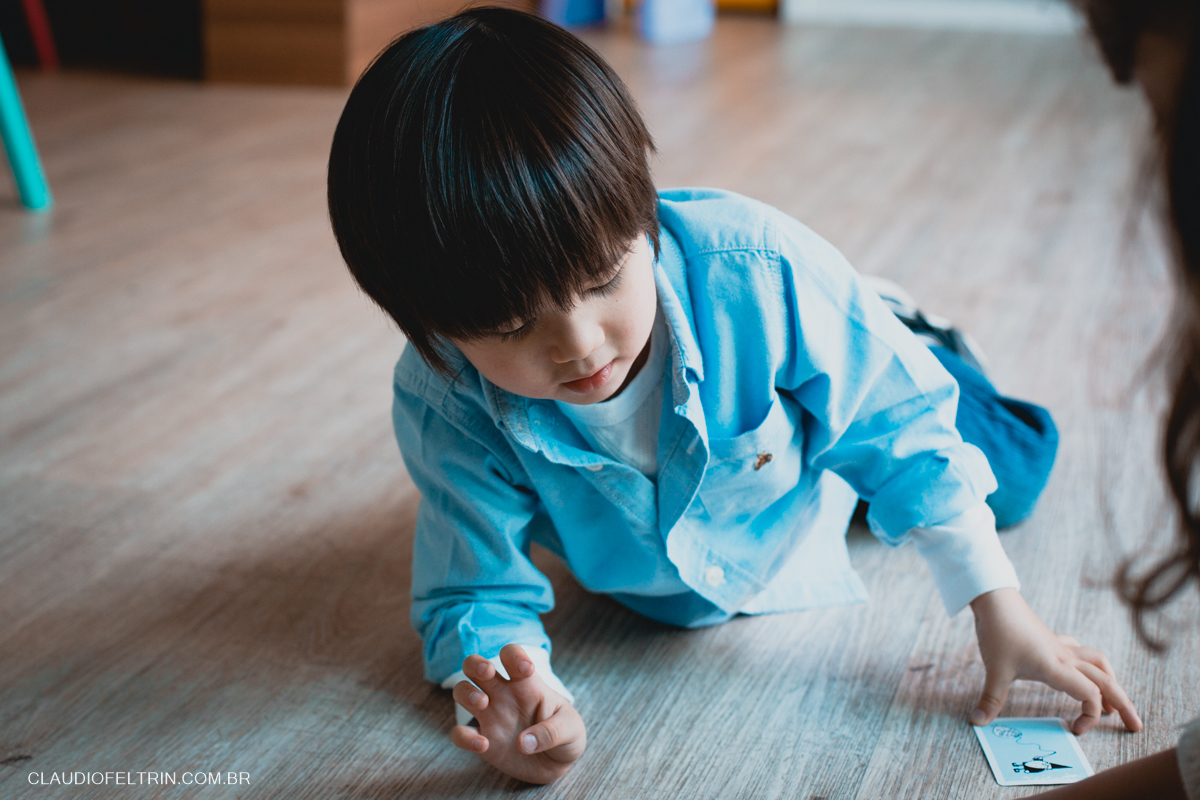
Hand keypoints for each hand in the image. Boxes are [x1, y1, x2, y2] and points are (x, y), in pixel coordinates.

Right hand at [450, 644, 585, 783]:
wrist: (558, 766)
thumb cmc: (566, 738)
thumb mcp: (571, 731)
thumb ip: (551, 733)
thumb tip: (524, 743)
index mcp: (527, 684)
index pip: (511, 655)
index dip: (514, 655)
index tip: (526, 670)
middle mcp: (504, 695)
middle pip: (475, 665)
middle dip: (476, 664)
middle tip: (488, 673)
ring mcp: (490, 716)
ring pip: (462, 691)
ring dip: (465, 692)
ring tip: (482, 703)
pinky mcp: (483, 739)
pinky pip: (460, 733)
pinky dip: (465, 737)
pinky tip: (483, 745)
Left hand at [969, 588, 1142, 734]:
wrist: (996, 600)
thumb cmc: (999, 632)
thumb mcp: (994, 670)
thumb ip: (990, 699)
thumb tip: (978, 721)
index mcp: (1057, 668)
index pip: (1090, 695)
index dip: (1091, 716)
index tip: (1075, 729)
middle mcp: (1066, 658)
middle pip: (1106, 681)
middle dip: (1123, 704)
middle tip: (1136, 725)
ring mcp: (1061, 647)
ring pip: (1099, 664)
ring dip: (1110, 682)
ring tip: (1113, 702)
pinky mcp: (1053, 640)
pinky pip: (1081, 652)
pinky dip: (1090, 665)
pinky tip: (1082, 671)